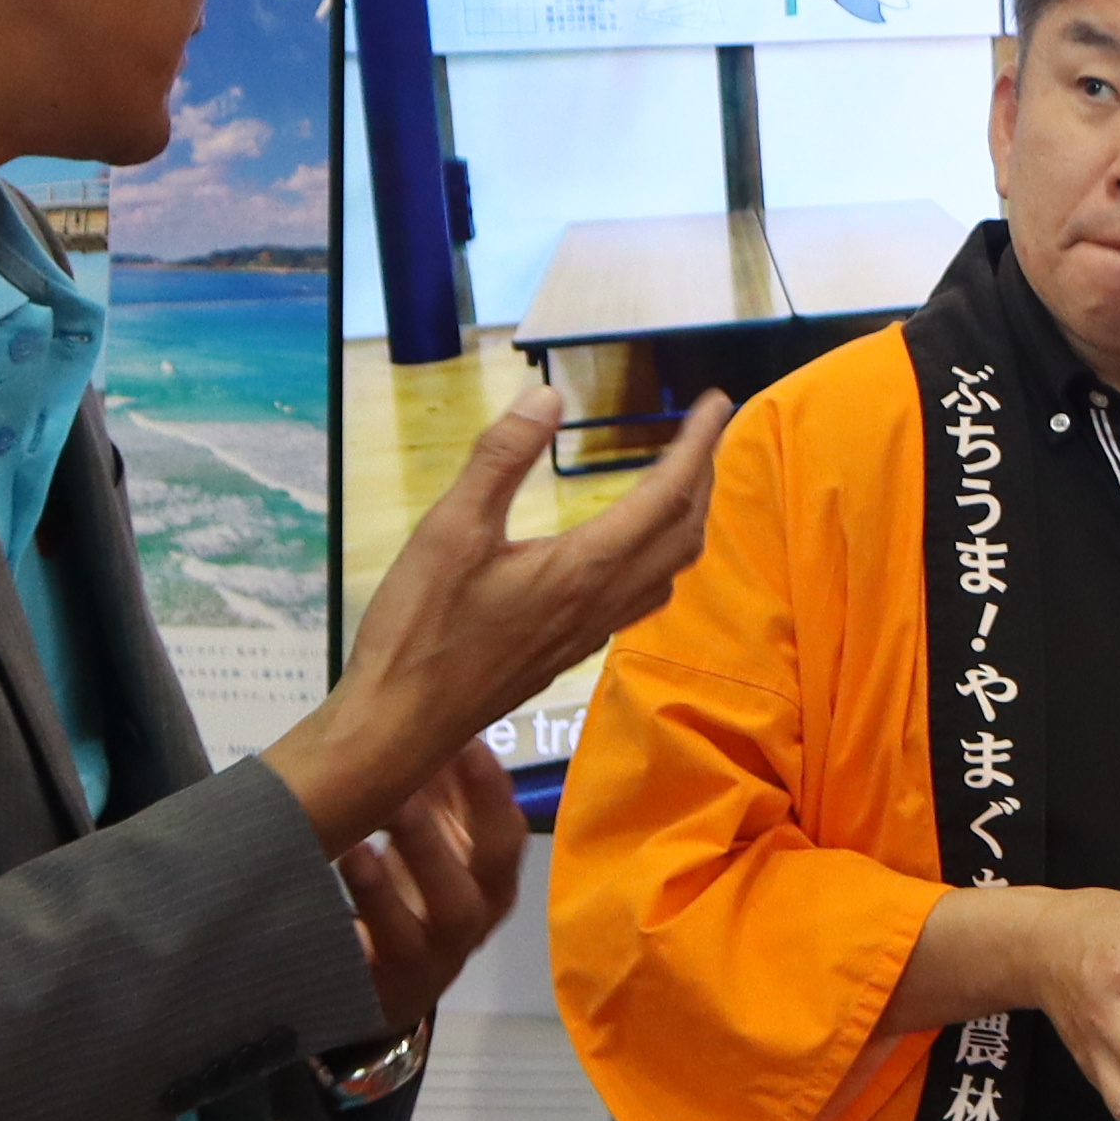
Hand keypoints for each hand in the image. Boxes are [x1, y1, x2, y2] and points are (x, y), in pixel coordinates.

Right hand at [270, 383, 730, 854]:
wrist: (401, 724)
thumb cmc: (419, 629)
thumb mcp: (448, 529)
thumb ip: (500, 459)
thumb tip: (548, 396)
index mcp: (583, 568)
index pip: (666, 495)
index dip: (699, 444)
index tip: (718, 402)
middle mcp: (602, 602)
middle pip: (683, 533)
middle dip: (705, 475)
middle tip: (709, 429)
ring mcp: (591, 632)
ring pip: (669, 570)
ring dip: (689, 518)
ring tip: (684, 479)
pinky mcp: (572, 650)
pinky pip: (643, 597)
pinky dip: (660, 557)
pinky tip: (634, 549)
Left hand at [333, 740, 529, 1041]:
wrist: (376, 987)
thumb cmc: (405, 898)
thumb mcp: (425, 846)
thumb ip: (431, 792)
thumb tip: (429, 710)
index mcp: (489, 877)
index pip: (506, 831)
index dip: (491, 789)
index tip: (466, 742)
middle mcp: (475, 915)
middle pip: (486, 870)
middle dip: (461, 819)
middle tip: (423, 772)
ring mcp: (441, 955)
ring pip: (446, 912)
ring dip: (414, 862)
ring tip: (376, 826)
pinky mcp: (397, 986)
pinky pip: (388, 952)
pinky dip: (370, 907)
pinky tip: (346, 864)